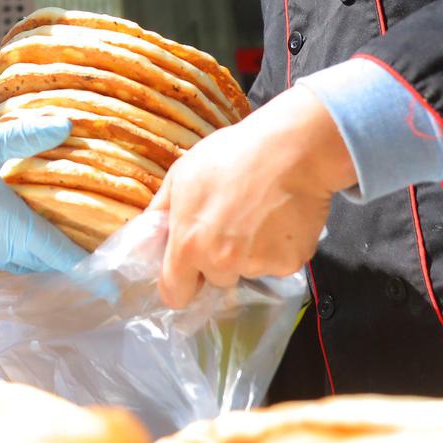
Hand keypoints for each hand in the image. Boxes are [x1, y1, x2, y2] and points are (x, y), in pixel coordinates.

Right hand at [0, 118, 82, 273]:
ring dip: (43, 261)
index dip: (93, 275)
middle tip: (97, 264)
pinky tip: (18, 236)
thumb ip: (27, 135)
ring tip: (62, 249)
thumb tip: (67, 123)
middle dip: (72, 269)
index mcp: (15, 230)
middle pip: (47, 267)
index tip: (116, 290)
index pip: (65, 259)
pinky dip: (18, 254)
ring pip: (22, 265)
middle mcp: (1, 249)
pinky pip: (0, 259)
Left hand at [156, 86, 352, 306]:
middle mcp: (222, 264)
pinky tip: (281, 219)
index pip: (175, 294)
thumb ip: (161, 211)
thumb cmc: (231, 155)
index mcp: (188, 245)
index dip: (180, 283)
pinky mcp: (290, 264)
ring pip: (247, 270)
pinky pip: (278, 264)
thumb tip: (149, 235)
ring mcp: (258, 266)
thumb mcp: (181, 174)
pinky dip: (279, 248)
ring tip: (259, 215)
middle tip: (230, 222)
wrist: (293, 148)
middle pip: (216, 279)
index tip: (187, 271)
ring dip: (250, 253)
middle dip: (219, 259)